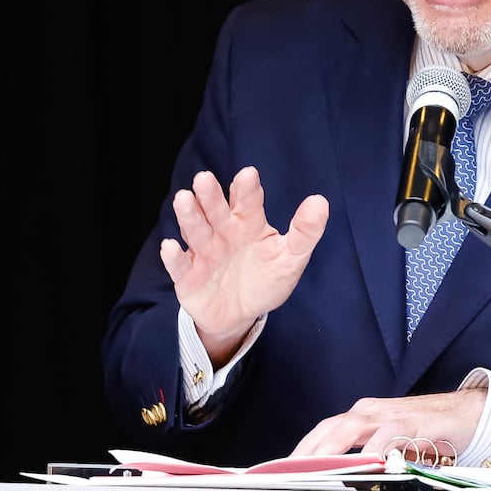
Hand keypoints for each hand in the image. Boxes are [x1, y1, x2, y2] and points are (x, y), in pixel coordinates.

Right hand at [159, 165, 328, 364]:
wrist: (240, 315)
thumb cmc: (265, 279)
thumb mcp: (290, 258)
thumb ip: (305, 232)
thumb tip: (320, 202)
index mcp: (248, 222)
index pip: (248, 201)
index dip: (247, 189)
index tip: (248, 175)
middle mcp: (223, 232)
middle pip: (215, 210)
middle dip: (210, 195)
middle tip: (204, 179)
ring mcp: (203, 252)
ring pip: (195, 230)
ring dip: (189, 215)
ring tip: (184, 199)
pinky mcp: (188, 276)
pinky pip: (180, 265)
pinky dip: (174, 257)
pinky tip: (170, 246)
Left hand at [288, 388, 486, 460]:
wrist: (466, 411)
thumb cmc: (425, 431)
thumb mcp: (389, 447)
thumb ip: (368, 460)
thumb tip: (345, 485)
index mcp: (361, 418)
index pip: (323, 432)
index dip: (302, 450)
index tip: (282, 470)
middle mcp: (369, 412)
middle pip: (329, 428)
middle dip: (306, 451)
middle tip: (288, 474)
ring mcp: (389, 414)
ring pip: (352, 428)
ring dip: (331, 449)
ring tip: (315, 469)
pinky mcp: (413, 420)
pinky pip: (390, 434)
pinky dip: (377, 449)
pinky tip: (369, 464)